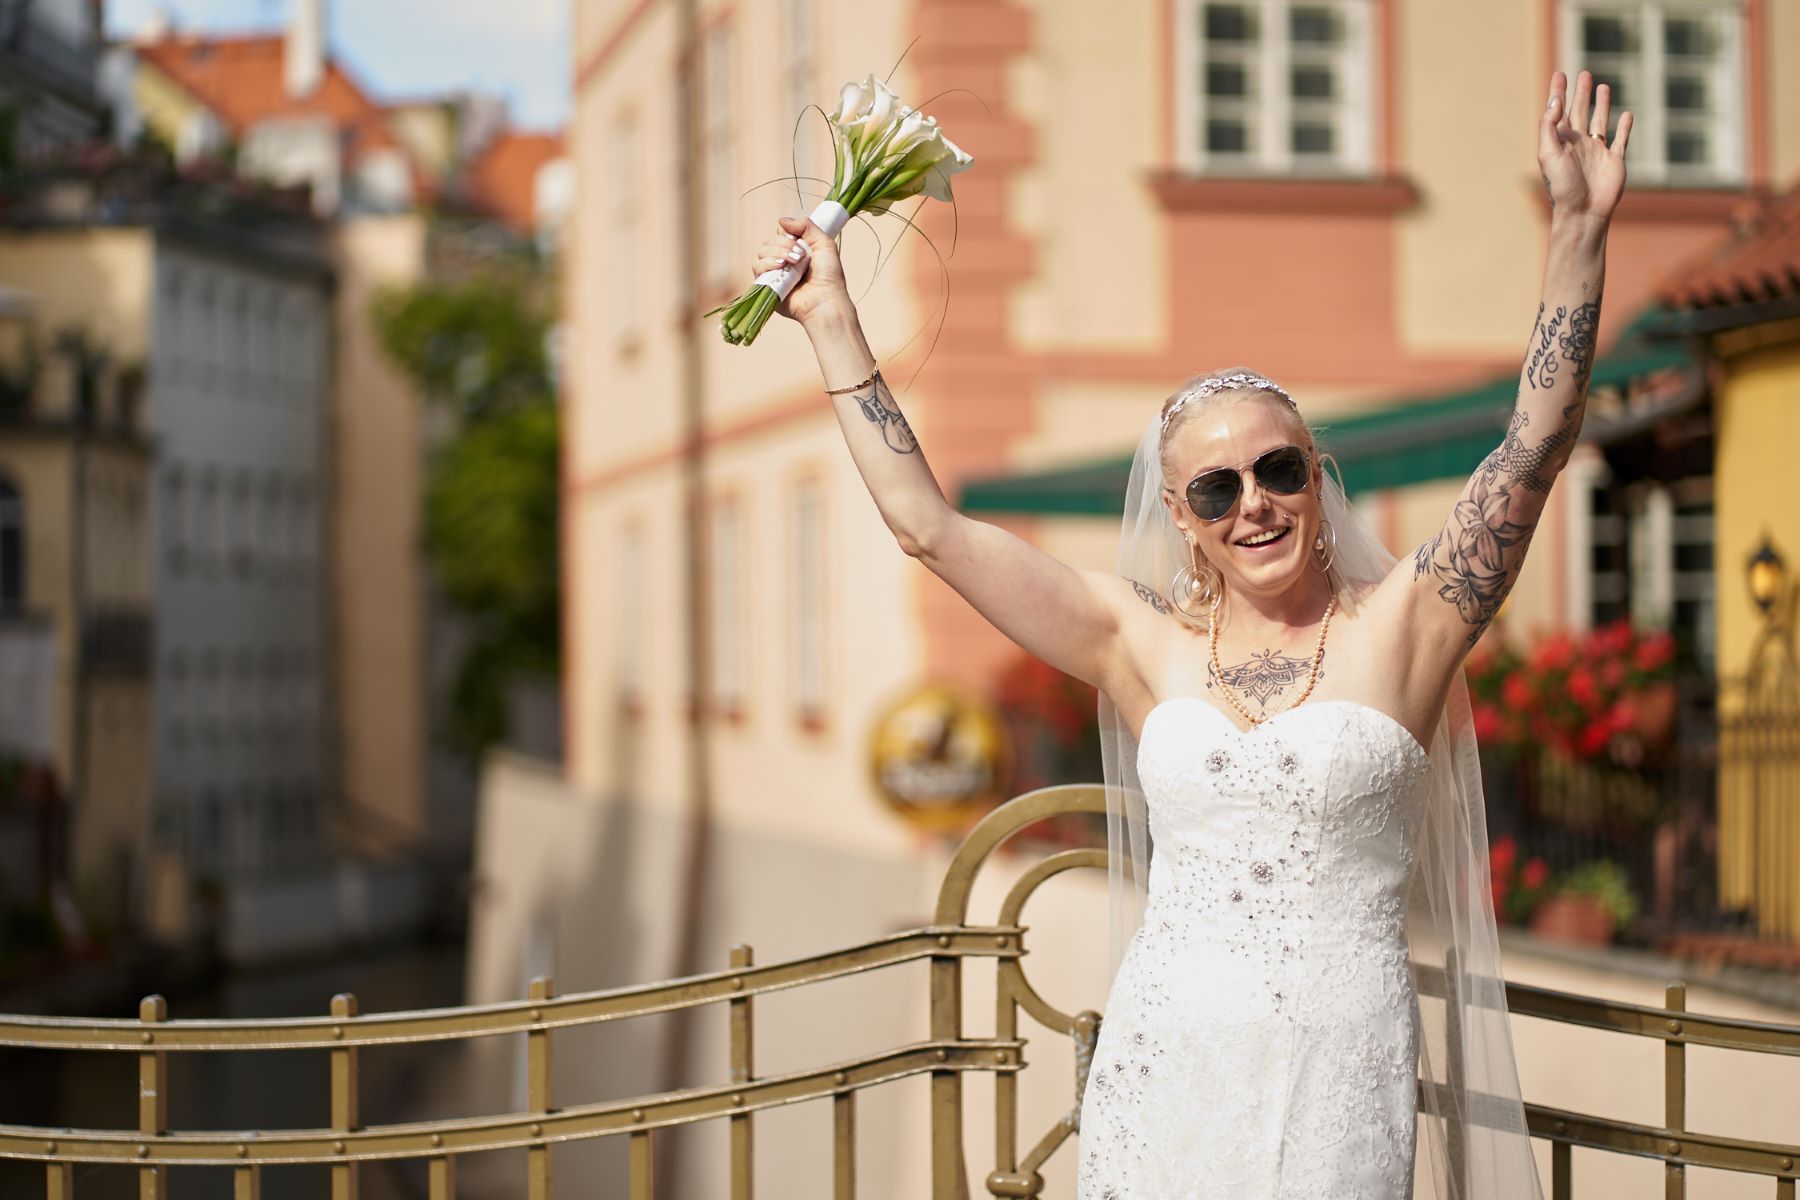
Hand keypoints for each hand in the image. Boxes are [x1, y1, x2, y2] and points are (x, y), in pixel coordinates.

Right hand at [752, 216, 853, 327]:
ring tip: (794, 263)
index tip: (799, 240)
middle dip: (784, 244)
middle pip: (769, 241)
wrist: (825, 300)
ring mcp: (774, 273)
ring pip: (762, 252)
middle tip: (800, 255)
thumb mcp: (824, 243)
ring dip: (777, 253)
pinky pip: (757, 267)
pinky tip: (781, 267)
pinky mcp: (766, 286)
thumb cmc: (829, 276)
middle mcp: (783, 261)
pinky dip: (767, 264)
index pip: (780, 233)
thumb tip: (781, 220)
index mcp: (796, 250)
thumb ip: (806, 226)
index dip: (787, 234)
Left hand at [1539, 70, 1631, 224]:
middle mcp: (1578, 143)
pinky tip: (1626, 114)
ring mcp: (1597, 151)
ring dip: (1601, 104)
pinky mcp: (1614, 160)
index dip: (1558, 92)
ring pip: (1599, 120)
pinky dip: (1624, 126)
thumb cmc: (1562, 186)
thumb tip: (1555, 101)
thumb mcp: (1548, 154)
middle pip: (1579, 111)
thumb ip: (1549, 127)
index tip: (1559, 73)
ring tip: (1602, 86)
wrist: (1584, 211)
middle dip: (1580, 93)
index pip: (1559, 111)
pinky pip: (1621, 139)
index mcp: (1561, 142)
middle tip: (1582, 74)